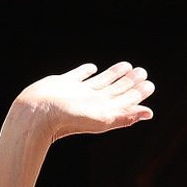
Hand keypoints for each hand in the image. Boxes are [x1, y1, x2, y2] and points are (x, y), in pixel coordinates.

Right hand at [8, 62, 155, 141]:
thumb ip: (125, 115)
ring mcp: (77, 92)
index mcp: (102, 110)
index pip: (125, 100)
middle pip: (115, 90)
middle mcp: (91, 102)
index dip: (137, 93)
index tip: (149, 84)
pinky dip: (87, 71)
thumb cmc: (68, 119)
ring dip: (114, 74)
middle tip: (142, 72)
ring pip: (100, 81)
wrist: (37, 114)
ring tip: (127, 67)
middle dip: (129, 82)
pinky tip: (93, 68)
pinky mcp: (62, 84)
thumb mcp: (102, 118)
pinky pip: (79, 75)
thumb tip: (149, 113)